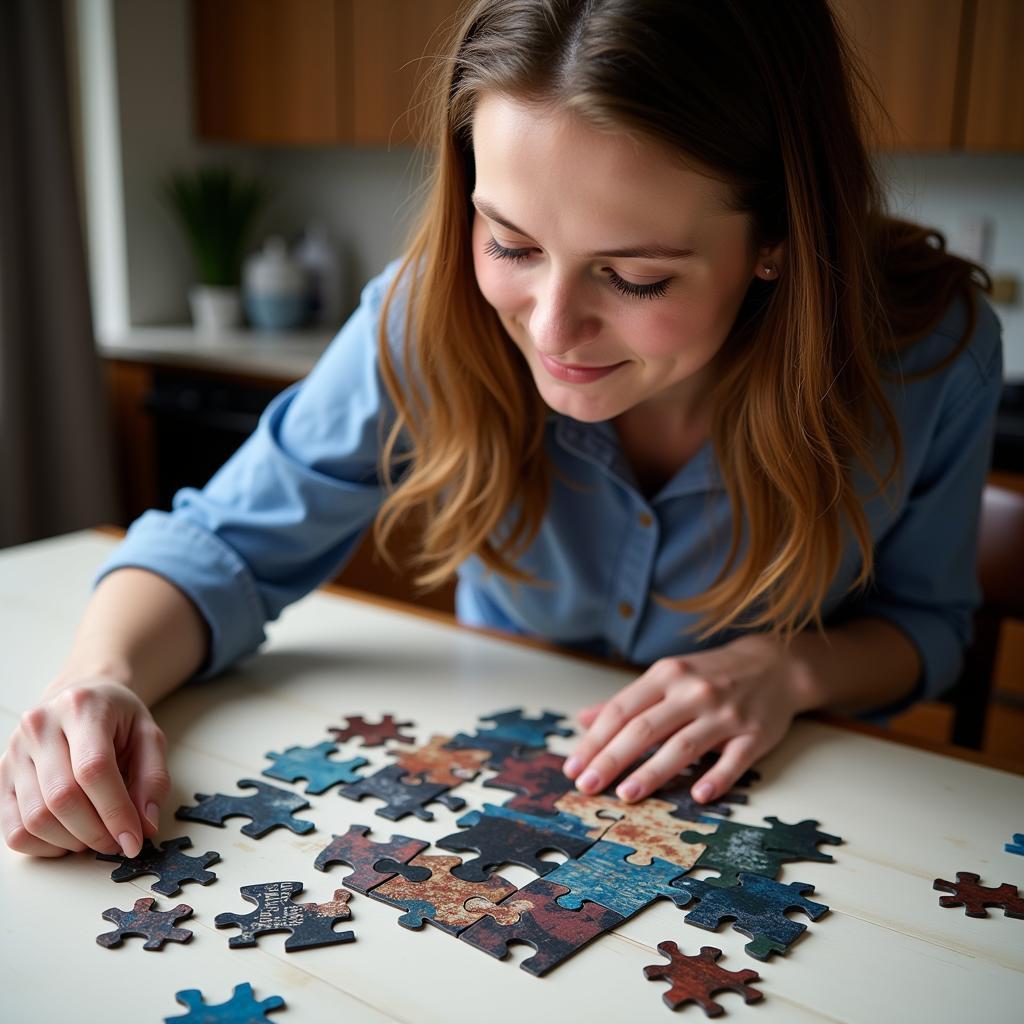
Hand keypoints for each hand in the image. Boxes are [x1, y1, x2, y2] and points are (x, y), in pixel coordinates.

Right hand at [0, 679, 169, 857]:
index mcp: (82, 708)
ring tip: (96, 836)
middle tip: (118, 841)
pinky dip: (43, 846)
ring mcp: (15, 751)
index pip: (93, 769)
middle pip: (62, 797)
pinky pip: (13, 828)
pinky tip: (68, 838)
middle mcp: (41, 726)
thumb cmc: (117, 718)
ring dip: (71, 841)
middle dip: (96, 831)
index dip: (115, 812)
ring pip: (35, 817)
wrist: (82, 696)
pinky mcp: (2, 775)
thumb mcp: (148, 736)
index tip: (133, 840)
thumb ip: (153, 778)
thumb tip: (145, 825)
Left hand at [563, 634, 809, 804]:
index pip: (621, 711)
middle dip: (611, 759)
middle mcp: (693, 691)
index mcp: (667, 675)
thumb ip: (627, 700)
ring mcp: (725, 713)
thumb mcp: (668, 676)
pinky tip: (697, 796)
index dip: (594, 740)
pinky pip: (733, 760)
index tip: (573, 767)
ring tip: (626, 794)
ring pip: (683, 746)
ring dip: (652, 772)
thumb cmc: (711, 674)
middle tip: (587, 786)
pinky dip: (716, 778)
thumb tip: (584, 719)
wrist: (775, 665)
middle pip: (645, 728)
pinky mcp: (755, 734)